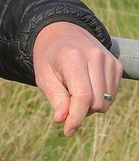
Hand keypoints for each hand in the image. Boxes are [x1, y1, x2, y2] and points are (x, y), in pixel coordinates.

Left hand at [33, 21, 122, 136]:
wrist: (61, 30)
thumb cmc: (49, 55)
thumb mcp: (43, 75)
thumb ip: (55, 98)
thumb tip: (63, 120)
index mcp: (72, 57)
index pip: (82, 96)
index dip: (76, 117)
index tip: (67, 130)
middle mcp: (94, 56)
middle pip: (95, 102)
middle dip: (80, 110)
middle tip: (66, 98)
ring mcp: (108, 59)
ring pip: (105, 102)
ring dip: (90, 105)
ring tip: (74, 88)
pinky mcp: (116, 64)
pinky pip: (112, 95)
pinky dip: (99, 97)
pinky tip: (86, 84)